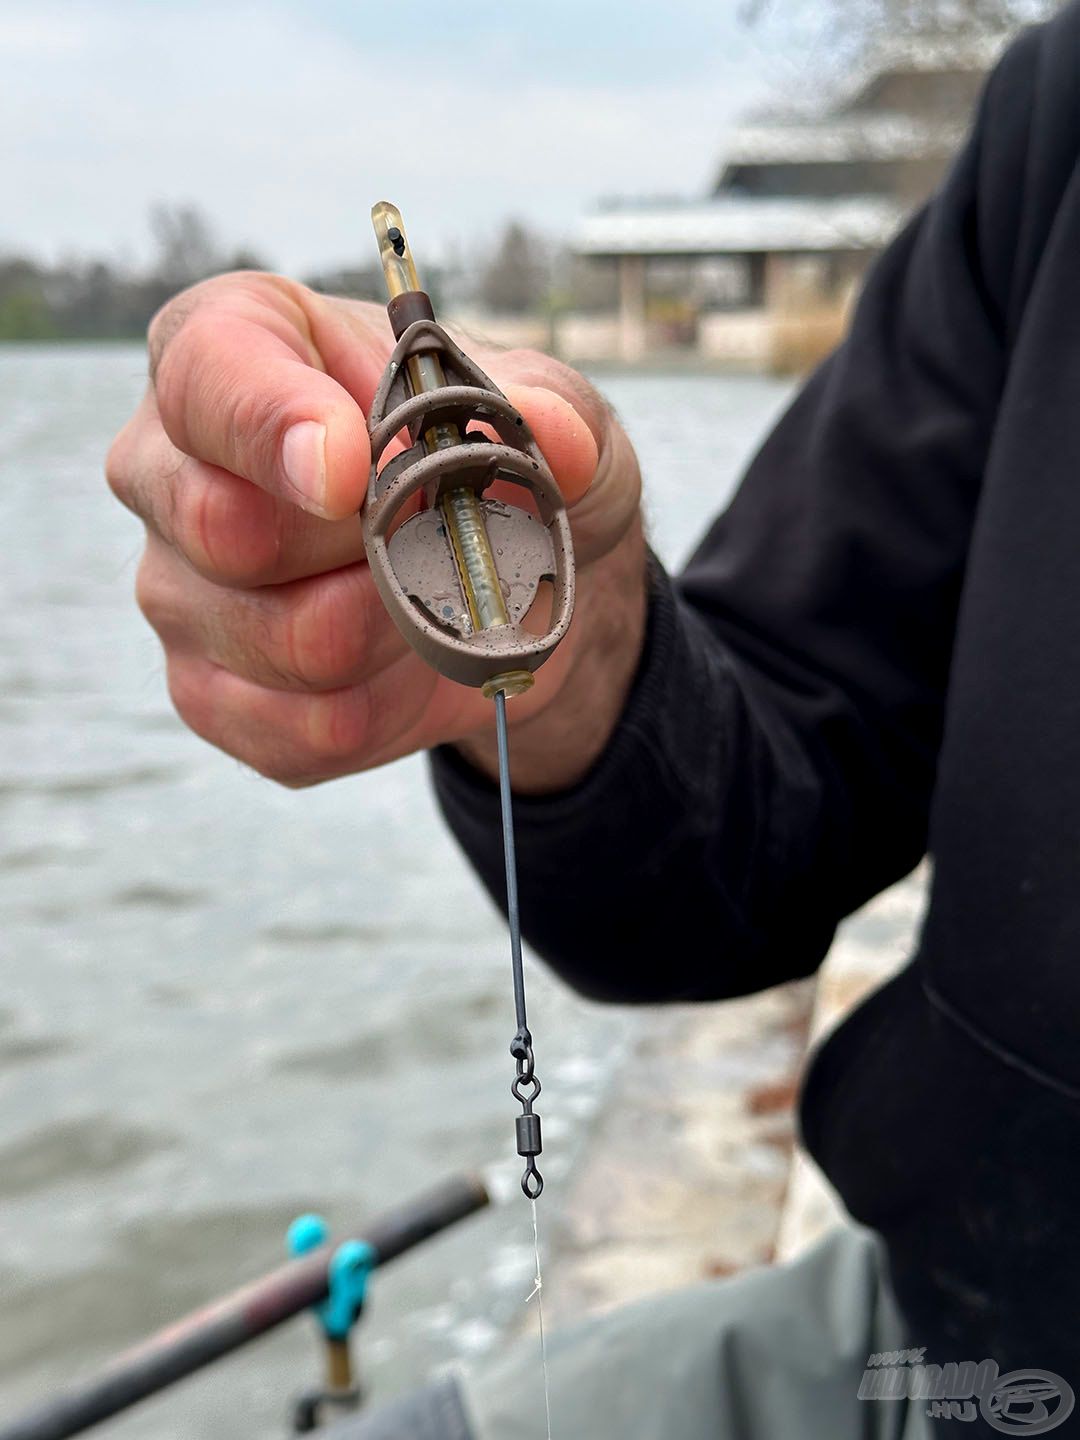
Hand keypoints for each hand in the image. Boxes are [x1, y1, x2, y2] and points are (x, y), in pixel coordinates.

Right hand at [106, 272, 647, 792]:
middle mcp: (169, 467)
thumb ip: (549, 409)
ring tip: (435, 593)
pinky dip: (387, 707)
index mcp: (230, 345)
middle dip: (373, 546)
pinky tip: (407, 663)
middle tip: (442, 532)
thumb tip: (552, 434)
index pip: (206, 374)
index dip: (274, 424)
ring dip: (401, 630)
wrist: (507, 581)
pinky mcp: (209, 693)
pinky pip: (299, 728)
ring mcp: (176, 589)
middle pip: (225, 527)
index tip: (354, 469)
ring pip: (285, 642)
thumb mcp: (546, 410)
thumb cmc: (493, 461)